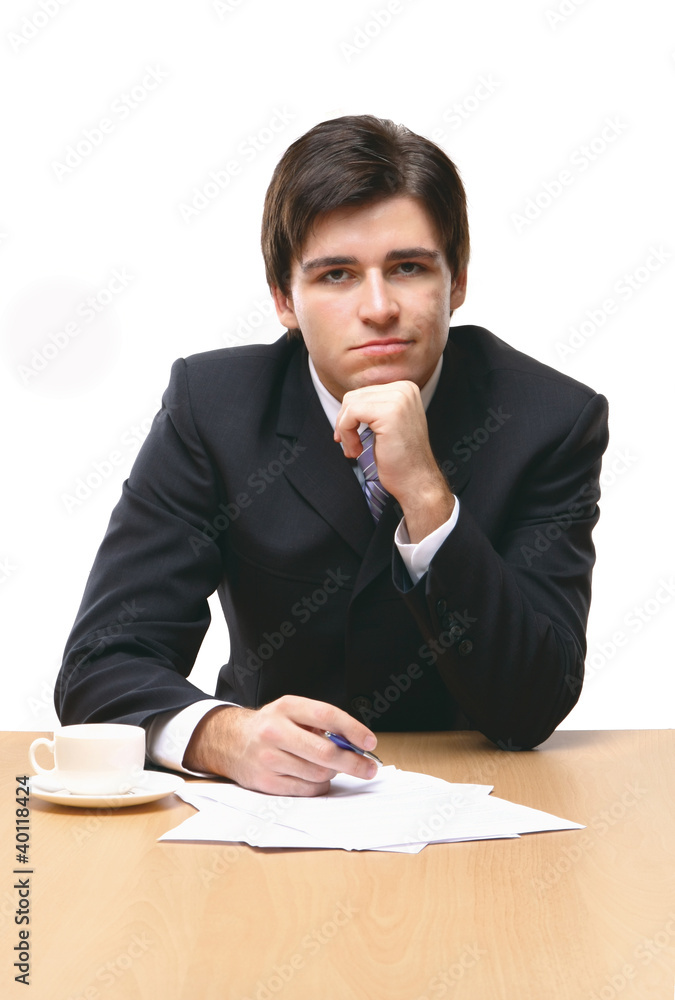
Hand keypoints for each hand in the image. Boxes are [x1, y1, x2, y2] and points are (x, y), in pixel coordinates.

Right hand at [183, 695, 378, 795]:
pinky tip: (316, 777)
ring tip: (330, 767)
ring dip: (333, 773)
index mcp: (286, 707)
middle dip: (353, 762)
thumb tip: (355, 742)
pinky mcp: (265, 781)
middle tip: (369, 768)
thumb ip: (321, 723)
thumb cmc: (271, 726)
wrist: (231, 741)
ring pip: (318, 773)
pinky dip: (318, 785)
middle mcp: (275, 731)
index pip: (326, 716)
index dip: (352, 729)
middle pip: (325, 752)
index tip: (369, 741)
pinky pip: (306, 789)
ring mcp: (268, 758)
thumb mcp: (293, 712)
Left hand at [334, 381, 454, 540]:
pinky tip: (356, 450)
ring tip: (354, 450)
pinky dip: (347, 434)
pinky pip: (351, 414)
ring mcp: (399, 398)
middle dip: (344, 423)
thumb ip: (374, 408)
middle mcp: (404, 388)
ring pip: (350, 405)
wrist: (417, 481)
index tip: (349, 437)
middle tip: (350, 446)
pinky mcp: (389, 412)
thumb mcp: (388, 424)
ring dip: (345, 430)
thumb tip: (347, 403)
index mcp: (406, 388)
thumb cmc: (401, 459)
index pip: (363, 393)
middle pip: (354, 397)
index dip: (349, 416)